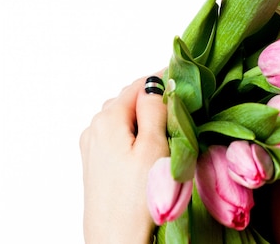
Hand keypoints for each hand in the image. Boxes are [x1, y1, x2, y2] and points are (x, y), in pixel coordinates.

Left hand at [80, 75, 168, 243]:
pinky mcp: (96, 164)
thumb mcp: (154, 146)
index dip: (164, 81)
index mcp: (108, 118)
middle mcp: (95, 127)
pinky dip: (135, 136)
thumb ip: (154, 108)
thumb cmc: (138, 199)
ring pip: (124, 119)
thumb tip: (157, 81)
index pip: (139, 84)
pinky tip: (149, 153)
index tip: (187, 86)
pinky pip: (118, 137)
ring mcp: (92, 147)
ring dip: (145, 120)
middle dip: (154, 102)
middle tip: (181, 114)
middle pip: (130, 100)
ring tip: (167, 136)